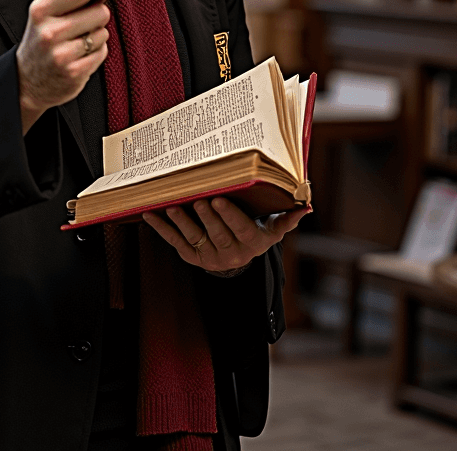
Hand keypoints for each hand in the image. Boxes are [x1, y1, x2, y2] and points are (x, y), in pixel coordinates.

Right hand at [16, 0, 134, 133]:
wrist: (27, 78)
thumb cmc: (46, 30)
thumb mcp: (55, 1)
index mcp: (42, 7)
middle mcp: (49, 30)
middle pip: (99, 11)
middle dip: (102, 11)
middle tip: (93, 15)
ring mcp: (60, 54)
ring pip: (102, 33)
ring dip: (97, 33)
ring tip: (77, 39)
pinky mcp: (72, 73)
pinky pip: (102, 52)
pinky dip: (96, 51)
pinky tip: (79, 55)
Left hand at [142, 197, 309, 273]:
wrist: (240, 257)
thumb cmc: (258, 231)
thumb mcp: (274, 228)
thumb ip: (287, 218)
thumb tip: (307, 207)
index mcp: (252, 244)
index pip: (241, 230)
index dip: (229, 217)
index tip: (219, 200)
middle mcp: (231, 254)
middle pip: (217, 234)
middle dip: (207, 217)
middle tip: (198, 199)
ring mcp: (209, 257)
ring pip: (194, 238)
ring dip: (182, 223)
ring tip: (172, 207)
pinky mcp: (192, 257)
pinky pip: (176, 243)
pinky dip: (162, 229)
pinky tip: (149, 215)